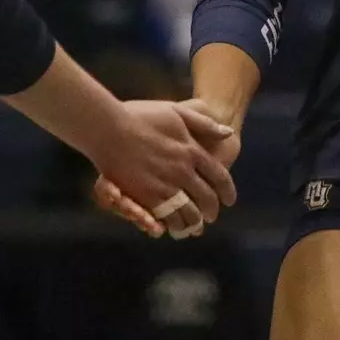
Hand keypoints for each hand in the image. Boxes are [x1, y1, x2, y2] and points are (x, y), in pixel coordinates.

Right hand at [86, 100, 237, 239]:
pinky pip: (166, 215)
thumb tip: (228, 132)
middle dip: (211, 210)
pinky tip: (173, 226)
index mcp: (192, 150)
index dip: (227, 191)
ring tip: (195, 226)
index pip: (219, 176)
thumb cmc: (141, 115)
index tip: (229, 200)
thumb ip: (205, 124)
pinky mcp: (146, 196)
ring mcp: (165, 184)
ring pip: (188, 211)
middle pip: (206, 197)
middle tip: (211, 217)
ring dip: (194, 221)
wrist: (109, 127)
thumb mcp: (178, 112)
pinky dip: (173, 223)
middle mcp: (183, 170)